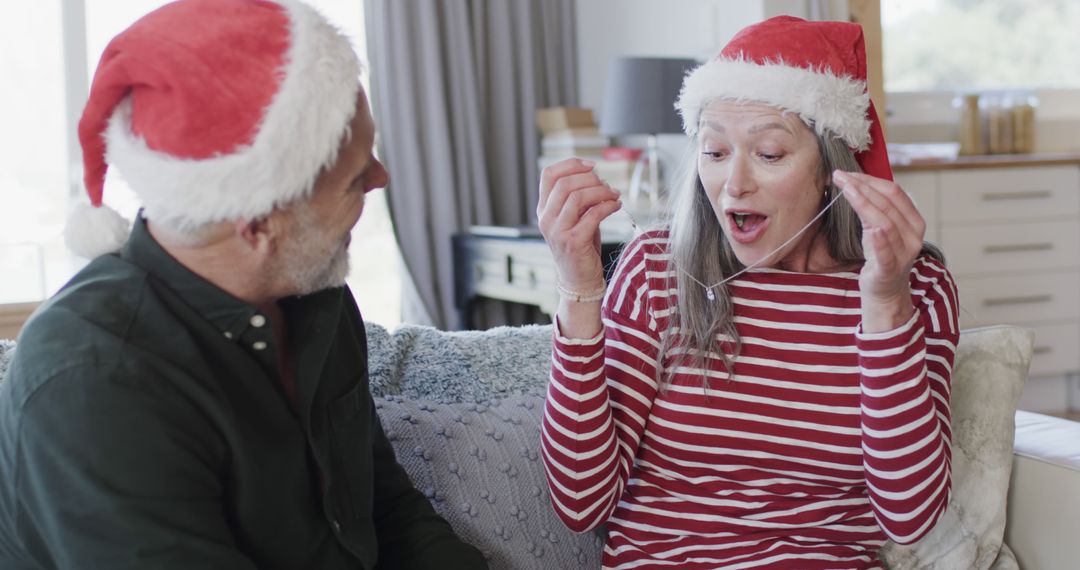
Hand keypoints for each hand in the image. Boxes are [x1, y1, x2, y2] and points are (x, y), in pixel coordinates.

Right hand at [536, 158, 622, 290]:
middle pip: (565, 183)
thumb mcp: (574, 217)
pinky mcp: (573, 241)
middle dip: (591, 179)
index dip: (570, 164)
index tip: (592, 166)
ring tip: (614, 195)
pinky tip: (616, 206)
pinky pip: (593, 214)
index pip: (549, 175)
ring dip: (602, 191)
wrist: (579, 279)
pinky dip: (608, 206)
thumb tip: (596, 177)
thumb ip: (578, 198)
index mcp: (543, 209)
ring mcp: (558, 231)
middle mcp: (546, 219)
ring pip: (578, 196)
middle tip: (607, 185)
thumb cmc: (580, 246)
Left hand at [833, 170, 923, 324]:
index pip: (894, 192)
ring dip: (864, 203)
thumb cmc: (881, 257)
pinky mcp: (890, 269)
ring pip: (885, 222)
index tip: (848, 172)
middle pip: (888, 203)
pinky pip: (886, 252)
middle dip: (862, 186)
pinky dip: (880, 240)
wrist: (885, 293)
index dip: (871, 179)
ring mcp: (903, 253)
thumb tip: (858, 182)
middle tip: (839, 175)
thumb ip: (879, 210)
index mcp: (914, 222)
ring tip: (845, 189)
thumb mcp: (884, 229)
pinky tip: (871, 229)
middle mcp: (913, 235)